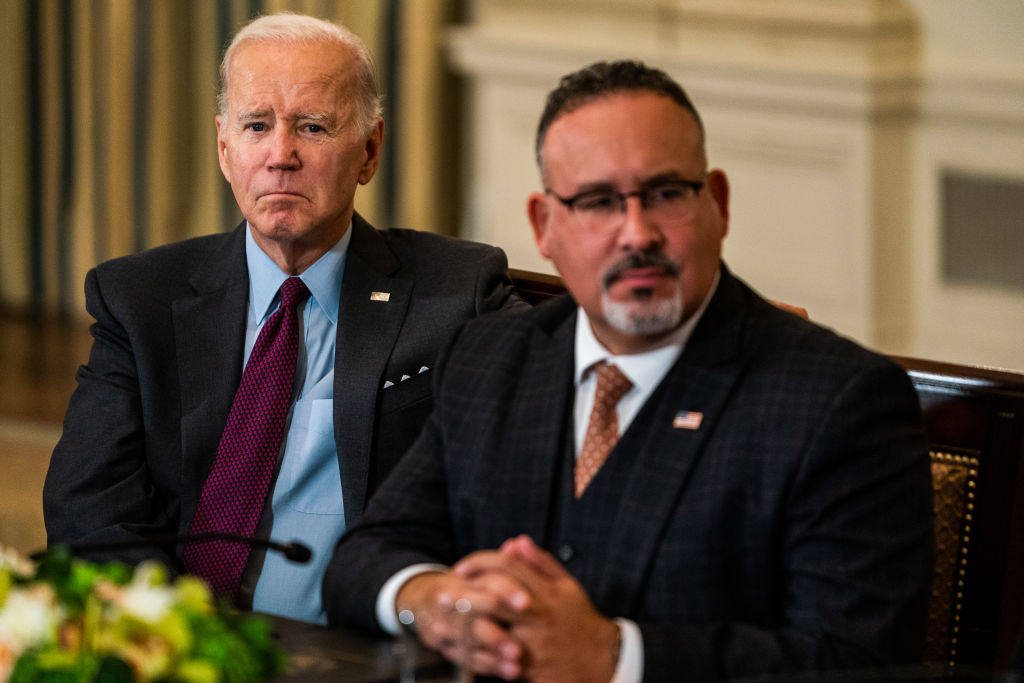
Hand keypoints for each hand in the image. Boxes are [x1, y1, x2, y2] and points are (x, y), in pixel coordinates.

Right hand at [394, 554, 528, 678]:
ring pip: (469, 642)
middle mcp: (449, 603)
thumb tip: (518, 544)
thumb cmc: (464, 583)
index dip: (506, 590)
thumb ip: (502, 561)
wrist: (425, 600)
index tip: (527, 602)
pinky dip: (491, 666)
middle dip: (495, 633)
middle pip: (471, 617)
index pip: (485, 582)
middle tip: (520, 647)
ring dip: (493, 653)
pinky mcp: (446, 646)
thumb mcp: (479, 568)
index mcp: (463, 579)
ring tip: (517, 660)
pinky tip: (512, 672)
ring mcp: (444, 627)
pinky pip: (468, 660)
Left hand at [455, 535, 620, 682]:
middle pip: (496, 599)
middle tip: (441, 593)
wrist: (602, 661)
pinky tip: (457, 650)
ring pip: (492, 633)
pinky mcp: (528, 670)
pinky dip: (474, 656)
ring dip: (463, 628)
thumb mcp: (567, 586)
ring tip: (441, 624)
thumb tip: (515, 542)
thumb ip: (540, 563)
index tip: (461, 568)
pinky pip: (496, 662)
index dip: (482, 563)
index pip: (510, 568)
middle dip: (465, 595)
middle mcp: (540, 616)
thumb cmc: (579, 619)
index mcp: (549, 592)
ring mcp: (534, 645)